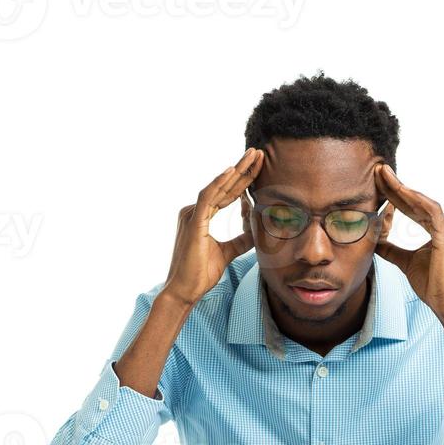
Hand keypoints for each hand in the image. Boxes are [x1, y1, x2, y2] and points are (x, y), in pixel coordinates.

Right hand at [162, 148, 263, 306]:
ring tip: (252, 156)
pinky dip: (220, 184)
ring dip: (236, 171)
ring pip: (218, 188)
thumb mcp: (227, 253)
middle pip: (223, 187)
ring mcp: (191, 215)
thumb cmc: (200, 274)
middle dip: (243, 170)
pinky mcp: (192, 222)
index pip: (227, 195)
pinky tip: (233, 172)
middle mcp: (194, 211)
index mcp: (201, 216)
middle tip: (259, 153)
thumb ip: (240, 241)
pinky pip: (208, 198)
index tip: (259, 168)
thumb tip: (255, 232)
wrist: (184, 291)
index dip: (243, 181)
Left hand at [374, 164, 443, 319]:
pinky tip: (400, 191)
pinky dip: (415, 200)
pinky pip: (430, 211)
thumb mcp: (405, 262)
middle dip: (395, 185)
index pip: (411, 207)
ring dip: (402, 188)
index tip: (377, 184)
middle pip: (415, 200)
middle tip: (378, 170)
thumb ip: (392, 250)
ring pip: (421, 201)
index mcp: (436, 228)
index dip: (394, 195)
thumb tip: (375, 242)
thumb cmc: (431, 285)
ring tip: (384, 175)